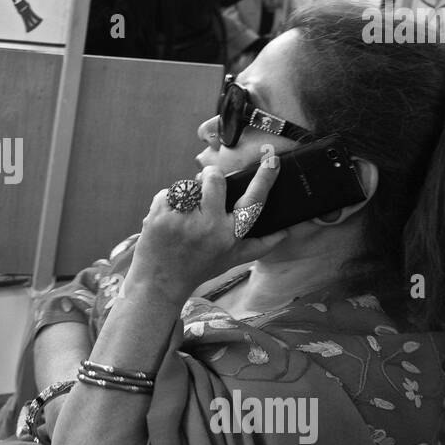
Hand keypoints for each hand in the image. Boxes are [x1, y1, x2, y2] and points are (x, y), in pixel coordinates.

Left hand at [121, 156, 289, 310]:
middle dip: (211, 176)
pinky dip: (168, 203)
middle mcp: (208, 227)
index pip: (252, 202)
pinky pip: (168, 193)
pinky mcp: (159, 216)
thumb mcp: (233, 260)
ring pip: (188, 184)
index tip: (272, 161)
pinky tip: (169, 220)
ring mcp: (181, 220)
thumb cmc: (199, 267)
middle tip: (207, 184)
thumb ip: (260, 246)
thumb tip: (285, 232)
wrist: (161, 282)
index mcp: (229, 235)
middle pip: (215, 179)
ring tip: (184, 216)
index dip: (264, 180)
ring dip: (187, 195)